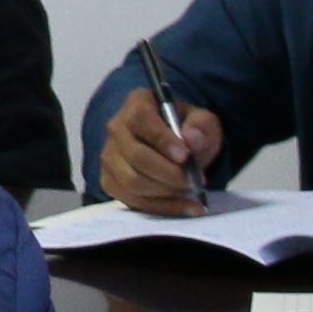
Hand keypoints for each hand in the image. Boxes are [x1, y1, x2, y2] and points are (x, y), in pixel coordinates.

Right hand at [99, 87, 223, 214]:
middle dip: (168, 173)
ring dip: (166, 192)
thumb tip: (192, 140)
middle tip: (195, 181)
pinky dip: (162, 207)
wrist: (175, 147)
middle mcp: (116, 128)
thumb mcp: (203, 121)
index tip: (186, 157)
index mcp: (137, 103)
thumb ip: (201, 127)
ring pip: (132, 181)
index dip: (162, 139)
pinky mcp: (110, 181)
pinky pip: (132, 201)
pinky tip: (186, 206)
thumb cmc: (187, 129)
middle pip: (135, 156)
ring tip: (191, 191)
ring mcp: (109, 156)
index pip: (140, 120)